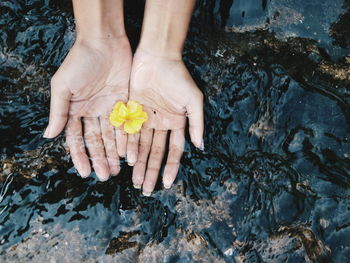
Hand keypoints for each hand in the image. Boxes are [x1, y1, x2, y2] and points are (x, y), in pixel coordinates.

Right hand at [44, 36, 131, 180]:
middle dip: (100, 159)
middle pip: (96, 141)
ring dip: (114, 153)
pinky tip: (129, 153)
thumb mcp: (63, 87)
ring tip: (118, 170)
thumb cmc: (80, 62)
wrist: (105, 42)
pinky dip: (126, 139)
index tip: (84, 173)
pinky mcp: (125, 103)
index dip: (80, 156)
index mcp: (75, 110)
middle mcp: (92, 113)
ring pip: (112, 137)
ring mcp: (109, 109)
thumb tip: (49, 136)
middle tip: (106, 176)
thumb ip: (58, 112)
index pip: (76, 139)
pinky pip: (126, 125)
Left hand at [128, 50, 203, 194]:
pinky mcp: (131, 111)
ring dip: (139, 163)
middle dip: (151, 171)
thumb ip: (196, 123)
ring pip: (141, 146)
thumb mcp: (193, 100)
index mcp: (176, 123)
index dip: (170, 168)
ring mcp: (145, 119)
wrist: (157, 56)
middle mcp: (160, 124)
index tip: (166, 184)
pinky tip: (126, 160)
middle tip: (145, 189)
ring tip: (135, 181)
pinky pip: (129, 132)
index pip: (173, 151)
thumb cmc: (178, 77)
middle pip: (155, 153)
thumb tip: (200, 146)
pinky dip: (128, 146)